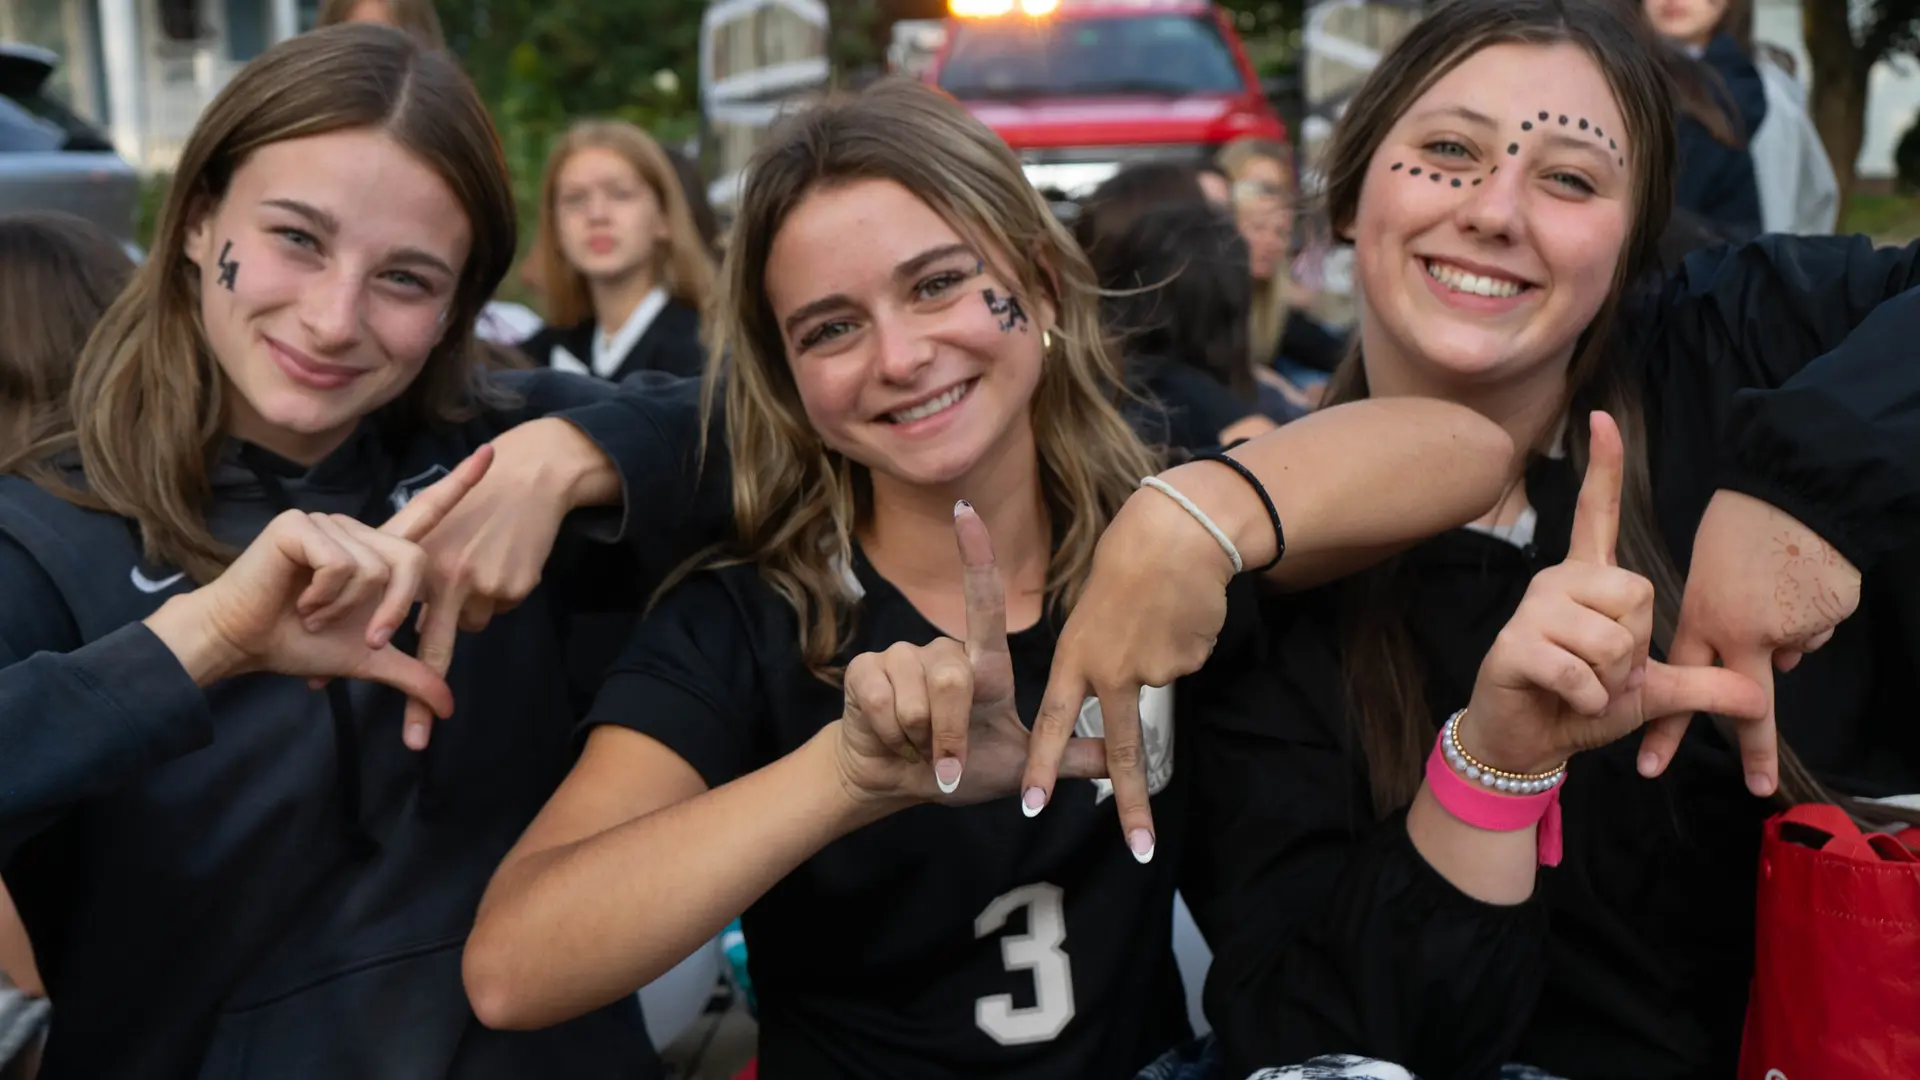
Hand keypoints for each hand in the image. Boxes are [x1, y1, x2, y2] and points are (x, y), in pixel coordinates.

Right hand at [148, 448, 492, 715]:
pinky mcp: (301, 524)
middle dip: (393, 610)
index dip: (459, 484)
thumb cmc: (299, 644)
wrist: (246, 643)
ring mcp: (329, 523)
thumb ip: (413, 674)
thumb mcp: (369, 660)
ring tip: (313, 612)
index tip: (490, 452)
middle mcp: (357, 530)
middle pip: (413, 560)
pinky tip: (299, 600)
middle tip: (363, 636)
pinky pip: (342, 565)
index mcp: (376, 552)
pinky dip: (324, 596)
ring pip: (374, 568)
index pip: (426, 512)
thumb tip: (449, 708)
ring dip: (345, 608)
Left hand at [392, 418, 616, 749]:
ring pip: (468, 623)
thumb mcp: (435, 532)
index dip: (365, 653)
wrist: (531, 477)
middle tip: (414, 738)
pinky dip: (497, 593)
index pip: (385, 614)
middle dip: (420, 698)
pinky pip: (496, 608)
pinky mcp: (512, 586)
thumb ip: (409, 580)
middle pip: (432, 647)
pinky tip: (502, 561)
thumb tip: (393, 636)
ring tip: (480, 565)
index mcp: (414, 559)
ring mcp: (480, 582)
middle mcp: (443, 573)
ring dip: (468, 607)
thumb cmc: (475, 504)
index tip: (327, 681)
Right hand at [832, 503, 1106, 806]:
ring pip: (917, 701)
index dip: (976, 556)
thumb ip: (1066, 759)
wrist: (895, 782)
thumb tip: (1119, 756)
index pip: (984, 603)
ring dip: (920, 741)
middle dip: (951, 738)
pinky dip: (890, 737)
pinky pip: (882, 704)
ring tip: (917, 745)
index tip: (967, 511)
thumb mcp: (1016, 766)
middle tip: (948, 764)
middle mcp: (942, 651)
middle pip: (955, 681)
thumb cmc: (957, 768)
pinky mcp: (865, 672)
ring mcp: (901, 657)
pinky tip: (890, 739)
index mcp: (982, 665)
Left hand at [1024, 480, 1233, 862]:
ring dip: (1165, 650)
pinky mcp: (1189, 662)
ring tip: (1162, 608)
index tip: (1027, 806)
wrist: (1176, 534)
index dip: (1040, 765)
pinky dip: (1187, 640)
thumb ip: (1098, 654)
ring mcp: (1154, 670)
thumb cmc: (1130, 562)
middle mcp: (1113, 672)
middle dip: (1131, 803)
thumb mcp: (1094, 611)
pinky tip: (1184, 610)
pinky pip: (1187, 661)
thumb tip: (1123, 687)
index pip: (1052, 721)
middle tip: (1140, 850)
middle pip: (1124, 747)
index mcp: (1076, 656)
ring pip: (1161, 678)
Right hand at [1462, 413, 1770, 772]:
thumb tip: (1757, 698)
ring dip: (1611, 682)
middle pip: (1635, 594)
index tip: (1601, 418)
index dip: (1605, 468)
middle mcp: (1557, 582)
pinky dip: (1588, 700)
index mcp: (1588, 580)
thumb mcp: (1653, 692)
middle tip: (1604, 673)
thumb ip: (1703, 686)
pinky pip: (1581, 671)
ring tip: (1583, 688)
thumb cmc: (1583, 705)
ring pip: (1612, 638)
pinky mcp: (1514, 646)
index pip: (1597, 513)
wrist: (1529, 741)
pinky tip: (1567, 700)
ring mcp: (1532, 611)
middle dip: (1636, 652)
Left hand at [1636, 490, 1860, 795]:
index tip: (1649, 766)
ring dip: (1791, 623)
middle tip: (1758, 787)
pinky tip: (1810, 575)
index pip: (1682, 683)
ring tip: (1783, 577)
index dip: (1668, 726)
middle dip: (1755, 750)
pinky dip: (1816, 607)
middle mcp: (1745, 632)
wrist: (1793, 491)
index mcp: (1705, 618)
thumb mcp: (1711, 573)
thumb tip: (1774, 660)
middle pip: (1750, 700)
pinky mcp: (1826, 616)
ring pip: (1792, 644)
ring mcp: (1789, 627)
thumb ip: (1728, 621)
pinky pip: (1819, 623)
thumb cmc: (1743, 523)